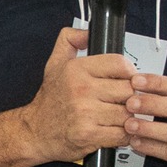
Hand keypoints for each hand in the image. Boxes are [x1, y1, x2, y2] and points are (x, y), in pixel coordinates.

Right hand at [18, 28, 134, 162]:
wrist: (35, 132)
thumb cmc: (50, 100)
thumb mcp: (55, 63)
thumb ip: (70, 40)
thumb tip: (88, 31)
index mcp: (77, 69)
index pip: (120, 64)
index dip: (130, 73)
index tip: (128, 81)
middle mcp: (81, 89)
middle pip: (128, 89)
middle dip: (131, 97)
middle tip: (126, 102)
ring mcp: (86, 113)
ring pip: (127, 112)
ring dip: (129, 117)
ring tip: (121, 117)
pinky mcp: (89, 135)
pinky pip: (121, 133)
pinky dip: (124, 134)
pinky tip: (117, 130)